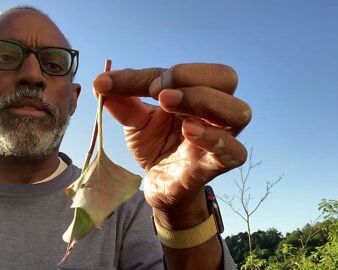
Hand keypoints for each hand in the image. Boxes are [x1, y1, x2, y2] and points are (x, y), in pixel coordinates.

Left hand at [93, 63, 250, 226]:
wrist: (161, 184)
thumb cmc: (155, 146)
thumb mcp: (134, 120)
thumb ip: (121, 101)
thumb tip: (99, 82)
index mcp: (194, 92)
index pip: (182, 72)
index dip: (152, 74)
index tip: (123, 83)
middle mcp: (213, 110)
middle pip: (226, 77)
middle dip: (192, 76)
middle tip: (158, 91)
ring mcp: (220, 137)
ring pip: (238, 111)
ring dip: (203, 100)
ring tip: (169, 104)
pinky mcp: (217, 165)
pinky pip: (234, 151)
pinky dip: (214, 138)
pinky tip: (189, 132)